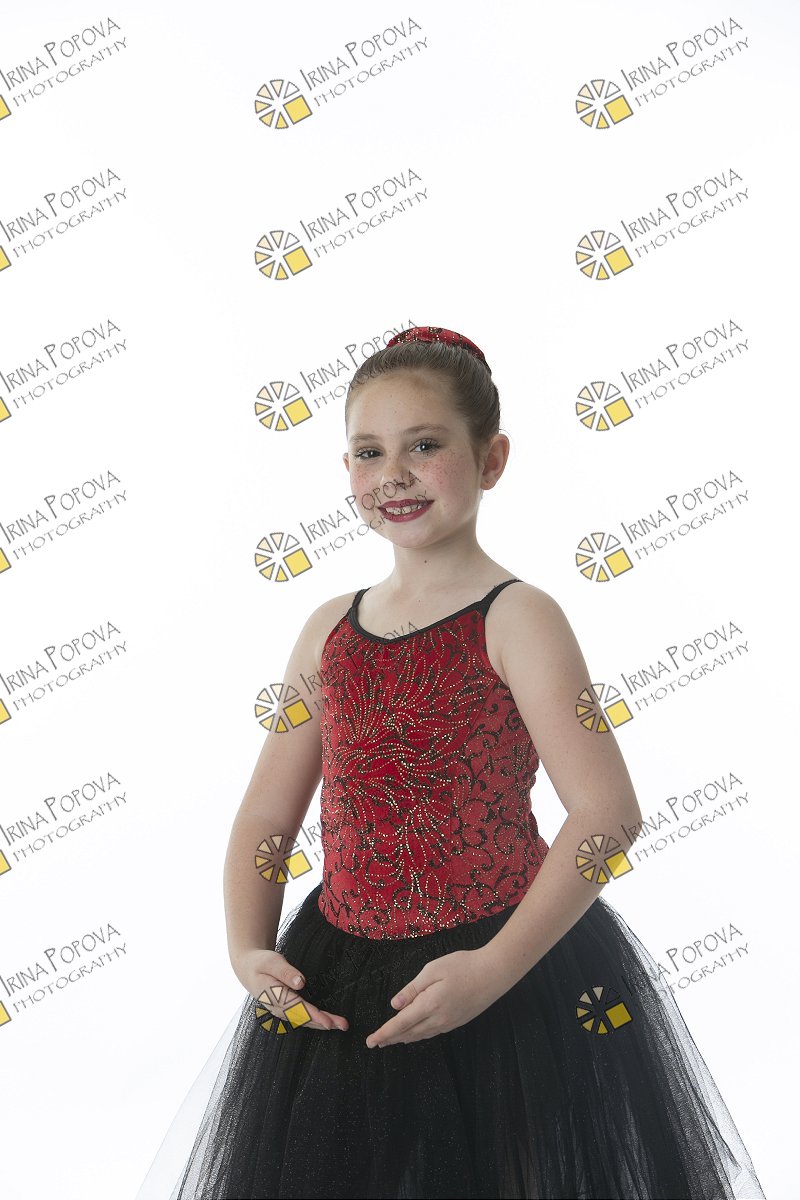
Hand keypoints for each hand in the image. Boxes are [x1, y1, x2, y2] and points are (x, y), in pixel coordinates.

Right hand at [234, 947, 348, 1032]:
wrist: (248, 969)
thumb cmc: (261, 963)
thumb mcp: (271, 961)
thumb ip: (285, 972)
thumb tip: (300, 982)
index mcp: (274, 996)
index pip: (297, 1009)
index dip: (314, 1016)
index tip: (328, 1022)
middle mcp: (278, 1008)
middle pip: (303, 1018)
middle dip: (323, 1022)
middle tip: (343, 1025)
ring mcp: (281, 1011)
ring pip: (304, 1020)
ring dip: (322, 1024)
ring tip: (340, 1025)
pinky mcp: (285, 1009)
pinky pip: (301, 1018)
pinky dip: (315, 1021)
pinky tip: (327, 1022)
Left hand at [365, 947, 505, 1048]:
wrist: (494, 973)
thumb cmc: (463, 966)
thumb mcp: (433, 970)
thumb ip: (413, 988)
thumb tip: (395, 1005)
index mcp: (429, 1005)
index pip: (400, 1024)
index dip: (384, 1033)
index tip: (370, 1042)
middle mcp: (438, 1019)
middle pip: (409, 1033)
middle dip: (390, 1038)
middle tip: (376, 1043)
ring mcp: (449, 1022)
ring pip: (421, 1035)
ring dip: (404, 1038)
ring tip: (391, 1040)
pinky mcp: (458, 1021)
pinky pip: (432, 1032)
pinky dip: (419, 1034)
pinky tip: (415, 1032)